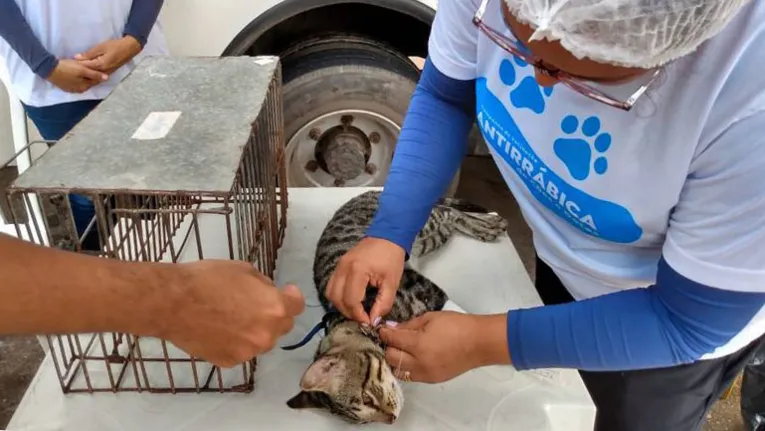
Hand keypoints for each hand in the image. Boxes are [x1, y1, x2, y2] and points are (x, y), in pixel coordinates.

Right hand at [46, 59, 107, 92]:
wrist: (47, 68)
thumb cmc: (66, 68)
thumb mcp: (82, 70)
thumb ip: (94, 74)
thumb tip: (107, 78)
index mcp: (84, 87)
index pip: (96, 80)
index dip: (100, 74)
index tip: (102, 67)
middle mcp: (79, 90)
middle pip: (89, 81)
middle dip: (92, 75)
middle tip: (94, 66)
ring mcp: (71, 88)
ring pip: (82, 81)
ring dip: (85, 76)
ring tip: (85, 68)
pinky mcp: (65, 85)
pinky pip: (75, 81)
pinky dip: (78, 77)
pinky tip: (77, 71)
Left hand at [75, 36, 141, 74]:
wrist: (129, 48)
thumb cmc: (115, 45)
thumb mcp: (101, 47)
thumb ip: (89, 54)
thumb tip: (77, 58)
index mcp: (101, 65)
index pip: (85, 67)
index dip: (76, 66)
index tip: (67, 65)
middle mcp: (104, 71)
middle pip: (89, 75)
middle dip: (80, 73)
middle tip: (69, 72)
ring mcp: (108, 73)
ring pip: (94, 78)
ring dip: (85, 76)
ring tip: (76, 75)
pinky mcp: (109, 72)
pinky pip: (99, 77)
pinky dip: (92, 76)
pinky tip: (86, 76)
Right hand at [158, 260, 304, 367]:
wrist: (173, 303)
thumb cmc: (207, 280)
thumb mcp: (244, 270)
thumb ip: (263, 285)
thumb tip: (269, 293)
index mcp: (274, 308)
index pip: (297, 306)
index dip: (292, 297)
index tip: (287, 292)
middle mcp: (266, 334)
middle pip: (282, 326)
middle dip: (273, 315)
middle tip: (254, 304)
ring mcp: (248, 351)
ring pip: (261, 341)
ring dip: (255, 330)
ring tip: (232, 318)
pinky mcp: (229, 361)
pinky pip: (241, 351)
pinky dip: (236, 342)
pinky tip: (219, 330)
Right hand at [326, 237, 405, 324]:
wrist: (387, 236)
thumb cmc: (391, 258)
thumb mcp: (392, 283)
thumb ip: (383, 304)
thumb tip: (373, 321)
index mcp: (357, 271)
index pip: (351, 300)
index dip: (358, 315)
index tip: (368, 323)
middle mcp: (343, 268)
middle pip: (337, 299)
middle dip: (348, 313)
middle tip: (362, 318)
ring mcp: (338, 266)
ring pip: (330, 293)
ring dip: (341, 306)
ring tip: (356, 311)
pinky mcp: (338, 266)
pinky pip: (331, 286)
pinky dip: (338, 297)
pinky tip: (351, 300)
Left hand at [379, 311, 509, 382]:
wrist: (479, 342)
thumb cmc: (457, 325)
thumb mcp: (430, 318)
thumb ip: (409, 325)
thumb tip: (392, 328)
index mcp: (418, 345)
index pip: (391, 340)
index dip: (384, 333)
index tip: (381, 329)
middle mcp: (419, 363)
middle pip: (390, 357)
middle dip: (388, 346)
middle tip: (391, 339)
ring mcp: (425, 374)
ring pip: (398, 371)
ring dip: (395, 359)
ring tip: (399, 350)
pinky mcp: (432, 380)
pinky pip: (411, 376)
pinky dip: (407, 367)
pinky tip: (411, 358)